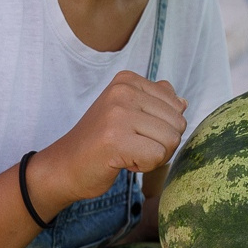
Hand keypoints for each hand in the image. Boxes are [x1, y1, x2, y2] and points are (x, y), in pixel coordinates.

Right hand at [27, 71, 186, 215]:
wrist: (65, 165)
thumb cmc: (101, 142)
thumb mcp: (128, 113)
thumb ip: (156, 102)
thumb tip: (183, 102)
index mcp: (128, 80)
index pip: (177, 105)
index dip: (162, 128)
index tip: (134, 132)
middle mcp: (123, 91)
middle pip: (178, 123)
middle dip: (162, 144)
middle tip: (132, 146)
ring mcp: (118, 113)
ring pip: (171, 140)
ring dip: (154, 156)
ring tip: (127, 153)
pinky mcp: (115, 138)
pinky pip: (157, 156)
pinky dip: (145, 166)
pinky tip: (122, 162)